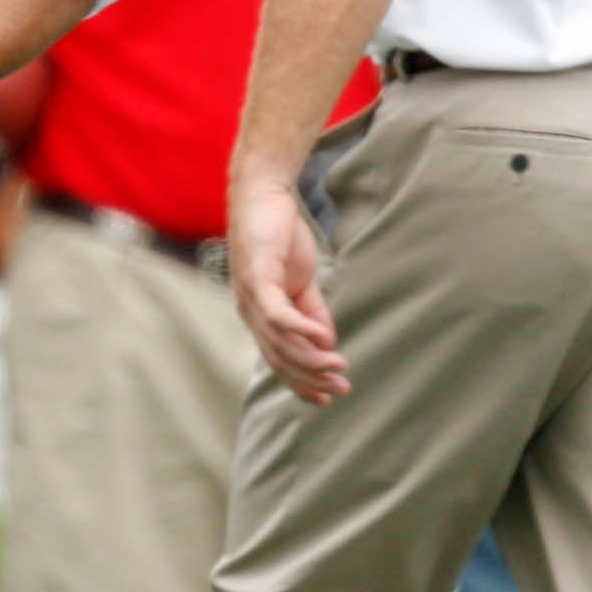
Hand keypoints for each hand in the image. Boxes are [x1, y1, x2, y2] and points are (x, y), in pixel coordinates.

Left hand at [231, 168, 345, 402]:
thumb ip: (312, 311)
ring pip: (280, 341)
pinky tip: (324, 338)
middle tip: (340, 388)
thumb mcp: (301, 280)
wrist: (262, 194)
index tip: (327, 397)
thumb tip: (327, 343)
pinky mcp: (257, 277)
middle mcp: (250, 312)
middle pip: (279, 358)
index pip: (278, 359)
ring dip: (310, 358)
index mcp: (260, 315)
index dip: (301, 382)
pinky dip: (301, 329)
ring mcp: (251, 296)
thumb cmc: (279, 235)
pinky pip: (278, 314)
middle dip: (310, 378)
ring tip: (338, 366)